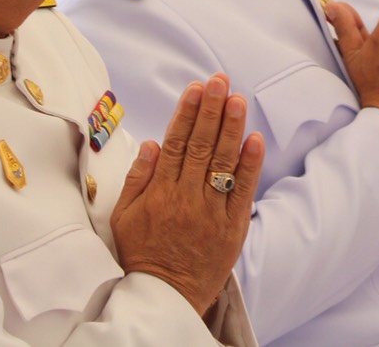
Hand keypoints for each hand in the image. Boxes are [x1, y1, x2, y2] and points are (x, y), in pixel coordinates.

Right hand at [110, 73, 262, 315]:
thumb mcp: (124, 217)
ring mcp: (211, 212)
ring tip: (237, 99)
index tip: (195, 88)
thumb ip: (137, 179)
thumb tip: (152, 144)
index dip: (187, 113)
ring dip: (231, 128)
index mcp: (160, 192)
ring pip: (223, 162)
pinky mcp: (232, 227)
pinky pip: (242, 191)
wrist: (164, 297)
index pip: (176, 143)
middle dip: (211, 110)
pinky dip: (249, 165)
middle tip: (220, 81)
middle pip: (201, 146)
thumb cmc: (142, 254)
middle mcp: (186, 198)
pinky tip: (254, 139)